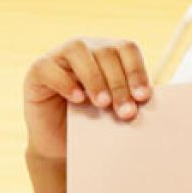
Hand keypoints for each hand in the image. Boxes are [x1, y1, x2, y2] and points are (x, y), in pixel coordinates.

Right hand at [23, 37, 150, 159]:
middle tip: (126, 112)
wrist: (61, 144)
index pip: (127, 49)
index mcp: (108, 53)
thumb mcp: (116, 109)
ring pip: (79, 51)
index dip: (137, 71)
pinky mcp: (38, 69)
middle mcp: (85, 48)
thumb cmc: (94, 123)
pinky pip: (50, 67)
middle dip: (119, 83)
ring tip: (103, 104)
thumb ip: (132, 98)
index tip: (143, 97)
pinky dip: (65, 82)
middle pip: (106, 52)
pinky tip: (78, 99)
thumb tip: (154, 95)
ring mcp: (59, 55)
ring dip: (95, 78)